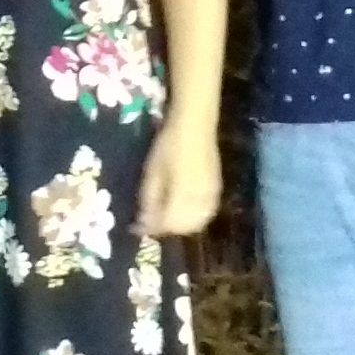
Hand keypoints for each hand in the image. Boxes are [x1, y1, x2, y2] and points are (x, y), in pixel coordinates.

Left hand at [138, 115, 222, 235]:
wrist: (195, 125)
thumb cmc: (168, 145)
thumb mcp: (152, 172)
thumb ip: (149, 200)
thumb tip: (143, 223)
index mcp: (184, 194)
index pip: (169, 224)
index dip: (152, 229)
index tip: (137, 228)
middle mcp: (201, 199)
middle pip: (185, 228)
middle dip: (167, 229)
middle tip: (150, 223)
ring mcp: (212, 195)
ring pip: (198, 223)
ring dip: (181, 226)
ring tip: (164, 218)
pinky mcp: (217, 189)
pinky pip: (206, 213)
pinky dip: (193, 219)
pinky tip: (181, 212)